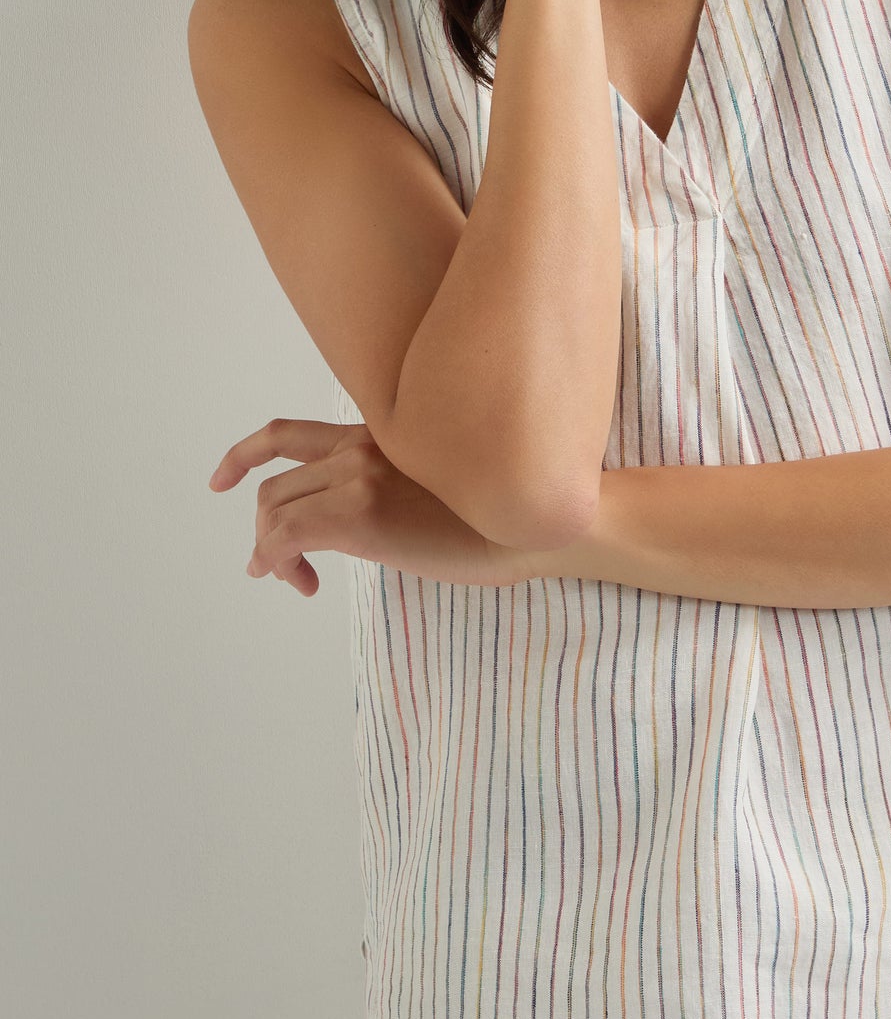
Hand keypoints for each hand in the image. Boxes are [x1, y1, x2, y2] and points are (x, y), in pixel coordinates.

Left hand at [208, 418, 540, 594]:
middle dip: (264, 527)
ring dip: (270, 549)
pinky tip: (301, 584)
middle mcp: (361, 446)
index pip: (290, 434)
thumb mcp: (447, 483)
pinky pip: (286, 536)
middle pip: (275, 483)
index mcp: (379, 435)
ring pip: (275, 510)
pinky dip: (276, 561)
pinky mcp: (361, 514)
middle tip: (277, 566)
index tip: (220, 480)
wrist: (541, 521)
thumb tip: (377, 522)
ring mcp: (359, 476)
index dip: (244, 454)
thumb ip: (401, 486)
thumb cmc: (509, 515)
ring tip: (294, 579)